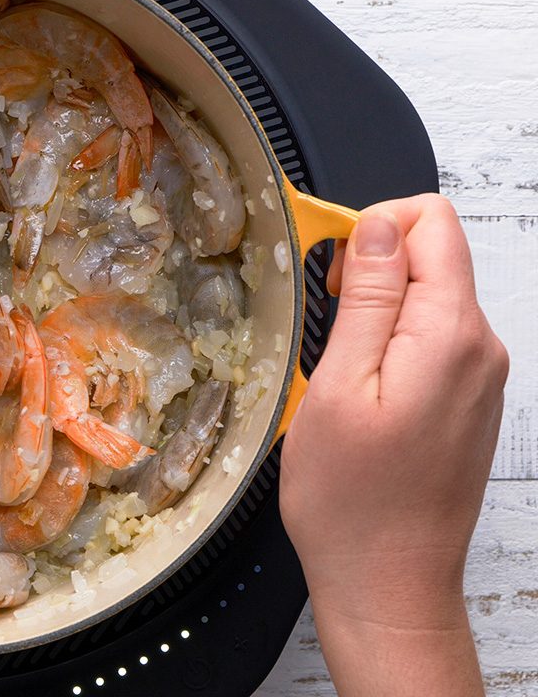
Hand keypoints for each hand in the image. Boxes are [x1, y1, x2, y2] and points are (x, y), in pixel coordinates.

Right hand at [281, 194, 506, 695]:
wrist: (388, 583)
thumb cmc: (352, 501)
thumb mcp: (338, 386)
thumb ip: (369, 297)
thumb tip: (378, 228)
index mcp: (450, 335)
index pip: (431, 221)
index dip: (372, 227)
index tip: (329, 271)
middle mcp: (481, 348)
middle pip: (433, 255)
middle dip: (372, 269)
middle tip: (325, 325)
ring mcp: (480, 376)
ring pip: (429, 297)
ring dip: (377, 311)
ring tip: (337, 370)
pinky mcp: (469, 400)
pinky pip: (432, 338)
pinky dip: (391, 344)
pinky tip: (359, 392)